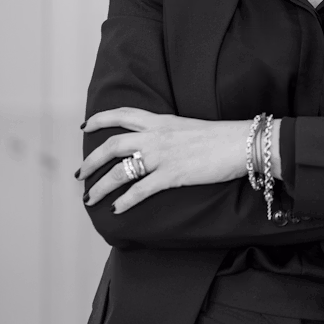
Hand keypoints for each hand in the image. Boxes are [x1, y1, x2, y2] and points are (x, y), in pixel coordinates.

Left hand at [78, 108, 249, 213]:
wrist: (243, 143)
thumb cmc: (223, 136)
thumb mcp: (190, 127)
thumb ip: (171, 133)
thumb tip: (160, 144)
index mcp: (162, 121)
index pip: (123, 114)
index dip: (100, 119)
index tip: (86, 126)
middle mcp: (157, 136)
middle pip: (112, 145)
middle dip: (91, 161)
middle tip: (80, 174)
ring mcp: (163, 156)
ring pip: (119, 171)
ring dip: (100, 186)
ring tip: (90, 198)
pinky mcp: (172, 175)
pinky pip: (140, 190)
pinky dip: (125, 201)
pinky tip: (117, 210)